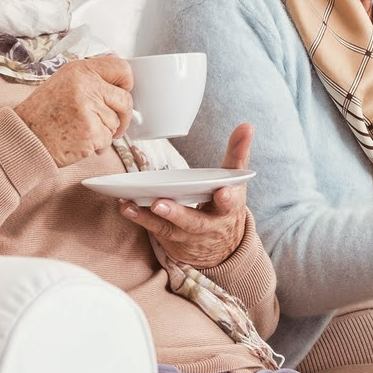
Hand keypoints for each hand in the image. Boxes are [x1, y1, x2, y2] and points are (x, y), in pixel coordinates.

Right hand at [14, 55, 132, 166]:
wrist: (23, 137)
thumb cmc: (42, 113)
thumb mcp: (63, 81)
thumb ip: (90, 75)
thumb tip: (116, 65)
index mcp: (81, 70)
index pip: (122, 69)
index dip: (126, 83)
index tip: (122, 92)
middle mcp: (87, 86)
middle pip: (125, 100)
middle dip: (122, 114)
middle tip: (107, 121)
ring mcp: (90, 109)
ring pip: (117, 121)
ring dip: (105, 131)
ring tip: (82, 129)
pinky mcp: (92, 131)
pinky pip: (108, 138)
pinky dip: (99, 144)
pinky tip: (80, 140)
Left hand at [122, 123, 253, 268]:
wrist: (221, 247)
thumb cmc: (224, 204)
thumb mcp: (235, 181)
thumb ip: (238, 153)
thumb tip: (247, 125)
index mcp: (227, 208)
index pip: (229, 202)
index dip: (227, 198)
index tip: (224, 193)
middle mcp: (208, 225)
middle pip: (193, 221)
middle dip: (178, 213)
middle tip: (161, 203)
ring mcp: (188, 236)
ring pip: (169, 228)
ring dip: (150, 217)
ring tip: (132, 205)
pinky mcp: (171, 240)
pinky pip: (154, 230)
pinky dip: (140, 218)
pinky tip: (126, 206)